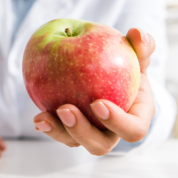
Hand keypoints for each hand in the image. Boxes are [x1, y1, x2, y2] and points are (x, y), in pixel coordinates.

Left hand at [33, 28, 155, 155]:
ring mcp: (90, 134)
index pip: (132, 130)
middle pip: (100, 144)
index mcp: (135, 119)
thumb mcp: (136, 56)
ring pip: (74, 141)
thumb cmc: (127, 67)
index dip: (117, 122)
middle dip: (81, 131)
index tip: (97, 103)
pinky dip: (47, 126)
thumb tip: (137, 32)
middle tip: (65, 110)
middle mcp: (112, 133)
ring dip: (57, 132)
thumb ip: (141, 46)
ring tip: (41, 118)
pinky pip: (59, 132)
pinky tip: (37, 118)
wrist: (108, 75)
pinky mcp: (70, 130)